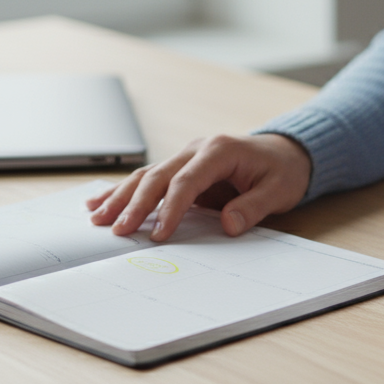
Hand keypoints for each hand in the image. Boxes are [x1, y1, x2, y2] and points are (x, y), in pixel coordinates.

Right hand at [86, 133, 311, 240]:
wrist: (286, 152)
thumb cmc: (282, 170)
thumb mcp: (279, 190)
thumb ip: (253, 207)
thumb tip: (228, 224)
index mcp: (219, 151)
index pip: (187, 181)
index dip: (171, 208)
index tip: (159, 233)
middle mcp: (196, 149)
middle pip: (158, 176)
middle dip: (135, 204)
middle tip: (117, 230)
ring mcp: (186, 157)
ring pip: (146, 175)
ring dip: (121, 197)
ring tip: (97, 216)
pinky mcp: (181, 168)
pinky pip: (149, 179)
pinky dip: (124, 191)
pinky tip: (99, 200)